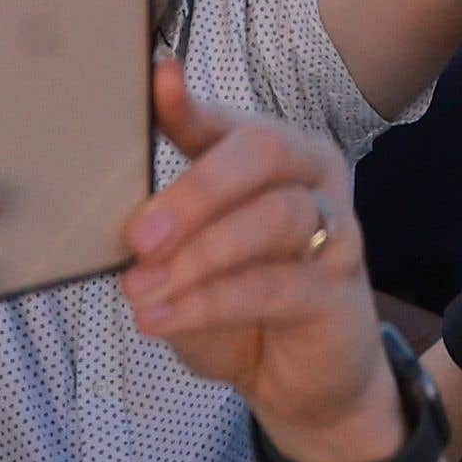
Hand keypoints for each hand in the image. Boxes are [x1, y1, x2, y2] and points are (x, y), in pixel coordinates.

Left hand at [118, 62, 392, 461]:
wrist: (300, 379)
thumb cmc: (241, 305)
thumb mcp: (191, 261)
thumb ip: (164, 230)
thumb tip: (123, 218)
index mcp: (270, 156)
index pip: (226, 122)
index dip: (188, 103)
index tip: (156, 81)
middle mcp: (310, 178)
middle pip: (263, 152)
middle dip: (196, 191)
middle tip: (139, 237)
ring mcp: (335, 232)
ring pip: (274, 217)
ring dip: (200, 255)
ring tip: (142, 290)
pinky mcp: (338, 293)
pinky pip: (274, 287)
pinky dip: (211, 302)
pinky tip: (164, 317)